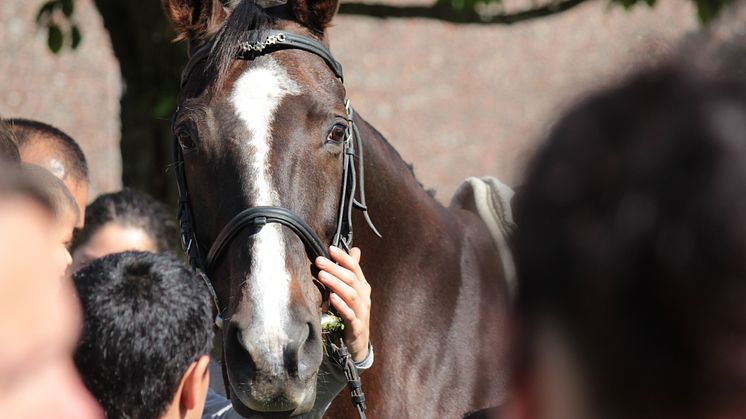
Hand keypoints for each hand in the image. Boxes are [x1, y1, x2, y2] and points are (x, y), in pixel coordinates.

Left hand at [315, 246, 370, 361]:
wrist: (359, 343)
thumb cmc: (354, 314)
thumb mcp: (354, 291)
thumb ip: (353, 271)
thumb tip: (355, 249)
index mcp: (363, 287)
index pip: (355, 268)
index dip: (344, 257)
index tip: (330, 248)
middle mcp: (364, 297)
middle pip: (351, 279)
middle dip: (335, 268)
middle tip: (320, 260)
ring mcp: (361, 312)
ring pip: (351, 294)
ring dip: (336, 283)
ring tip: (322, 275)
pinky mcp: (356, 326)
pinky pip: (349, 314)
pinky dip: (341, 305)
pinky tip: (332, 297)